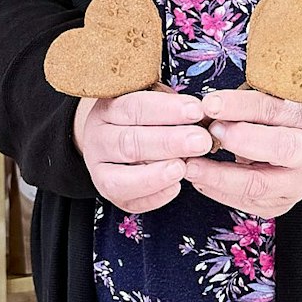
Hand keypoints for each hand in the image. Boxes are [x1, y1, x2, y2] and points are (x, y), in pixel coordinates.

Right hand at [73, 86, 210, 213]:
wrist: (114, 140)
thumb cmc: (142, 117)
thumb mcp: (152, 100)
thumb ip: (172, 107)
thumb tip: (204, 114)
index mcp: (107, 110)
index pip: (134, 107)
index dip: (166, 109)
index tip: (196, 110)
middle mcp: (98, 140)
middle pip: (129, 143)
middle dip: (168, 142)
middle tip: (201, 141)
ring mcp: (99, 171)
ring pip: (121, 178)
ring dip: (156, 174)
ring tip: (183, 167)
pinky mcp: (111, 195)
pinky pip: (130, 201)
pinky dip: (154, 196)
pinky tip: (175, 187)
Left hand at [183, 89, 301, 219]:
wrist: (297, 152)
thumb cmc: (273, 121)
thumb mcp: (265, 102)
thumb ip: (242, 104)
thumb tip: (206, 108)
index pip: (273, 109)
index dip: (240, 106)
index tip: (210, 104)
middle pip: (281, 148)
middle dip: (240, 140)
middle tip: (207, 134)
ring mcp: (295, 184)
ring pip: (258, 184)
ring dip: (219, 175)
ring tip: (190, 166)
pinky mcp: (277, 205)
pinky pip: (244, 202)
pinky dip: (216, 190)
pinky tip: (198, 179)